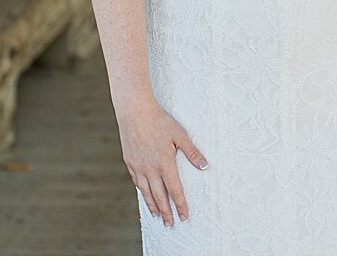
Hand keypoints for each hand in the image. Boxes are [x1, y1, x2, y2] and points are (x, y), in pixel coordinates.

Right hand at [119, 99, 207, 227]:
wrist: (135, 113)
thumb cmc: (160, 121)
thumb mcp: (180, 135)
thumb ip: (192, 152)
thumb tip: (205, 166)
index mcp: (165, 164)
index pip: (174, 191)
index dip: (181, 205)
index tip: (185, 216)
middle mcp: (151, 169)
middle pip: (160, 196)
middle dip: (167, 212)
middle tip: (171, 224)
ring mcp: (138, 167)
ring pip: (146, 192)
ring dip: (153, 206)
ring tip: (158, 216)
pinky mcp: (130, 162)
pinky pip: (137, 182)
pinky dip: (142, 192)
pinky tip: (145, 195)